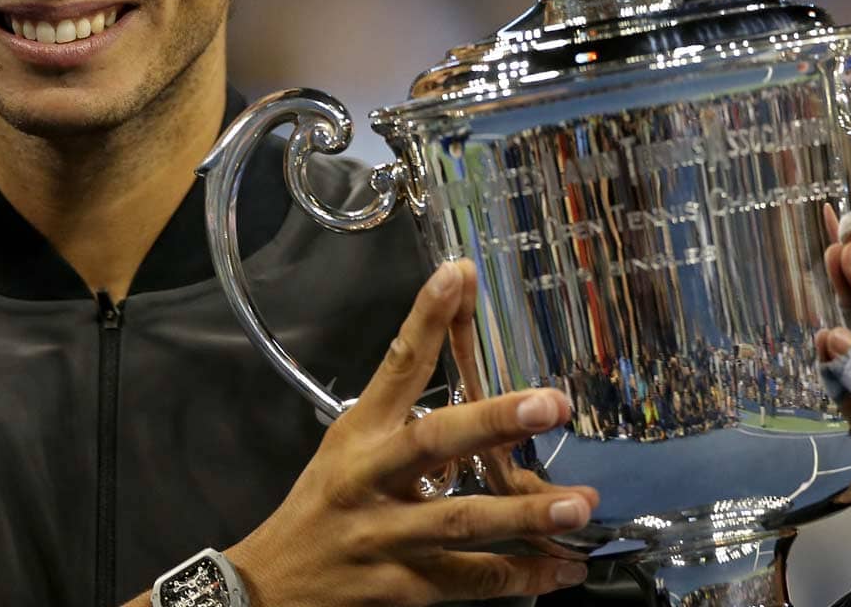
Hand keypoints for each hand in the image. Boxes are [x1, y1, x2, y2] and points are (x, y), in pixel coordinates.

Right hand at [225, 260, 597, 605]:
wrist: (271, 585)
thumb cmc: (322, 505)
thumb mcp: (348, 447)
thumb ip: (403, 416)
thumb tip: (477, 384)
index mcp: (359, 434)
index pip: (395, 366)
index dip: (425, 319)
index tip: (458, 275)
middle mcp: (370, 477)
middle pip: (433, 442)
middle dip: (493, 421)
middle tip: (549, 404)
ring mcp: (384, 535)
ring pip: (460, 521)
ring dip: (524, 513)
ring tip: (579, 504)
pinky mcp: (400, 587)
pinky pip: (469, 581)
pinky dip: (521, 576)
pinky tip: (563, 567)